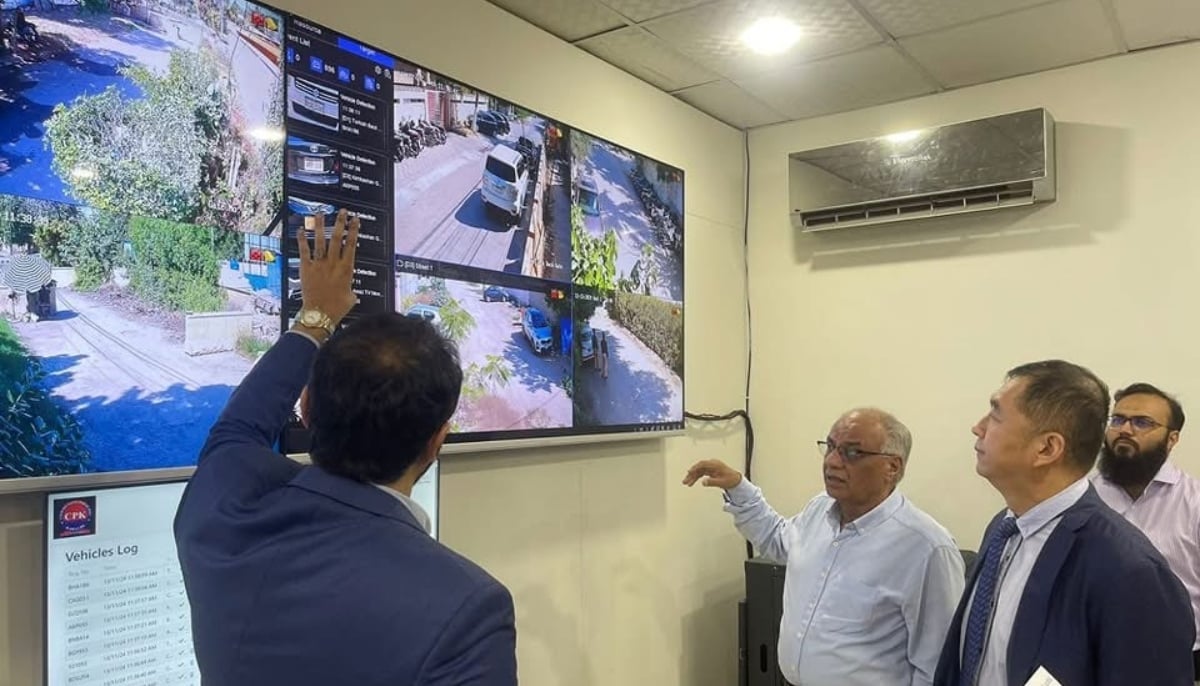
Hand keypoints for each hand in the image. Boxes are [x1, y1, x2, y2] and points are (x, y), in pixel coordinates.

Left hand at [297, 209, 359, 326]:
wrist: (320, 314)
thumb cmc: (336, 309)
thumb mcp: (350, 298)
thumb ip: (350, 290)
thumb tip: (350, 291)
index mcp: (346, 269)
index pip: (351, 244)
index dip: (353, 231)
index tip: (355, 220)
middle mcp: (333, 264)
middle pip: (337, 239)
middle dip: (340, 223)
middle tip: (342, 212)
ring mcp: (319, 265)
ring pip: (320, 241)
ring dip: (320, 226)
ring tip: (321, 214)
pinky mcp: (306, 269)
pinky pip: (304, 251)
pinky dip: (302, 240)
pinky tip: (301, 230)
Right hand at [682, 459, 741, 489]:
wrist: (735, 480)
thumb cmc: (730, 479)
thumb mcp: (722, 482)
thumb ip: (712, 482)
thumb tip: (703, 482)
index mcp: (715, 464)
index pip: (703, 464)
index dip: (695, 467)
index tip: (689, 471)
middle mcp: (712, 464)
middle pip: (699, 468)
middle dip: (691, 474)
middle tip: (685, 481)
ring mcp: (710, 467)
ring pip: (699, 471)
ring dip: (692, 477)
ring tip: (687, 483)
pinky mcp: (710, 471)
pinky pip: (701, 473)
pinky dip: (696, 478)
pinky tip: (692, 483)